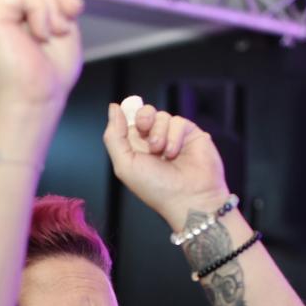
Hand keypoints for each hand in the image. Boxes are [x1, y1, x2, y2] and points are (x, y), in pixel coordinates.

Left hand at [102, 101, 229, 226]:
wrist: (188, 198)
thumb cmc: (156, 189)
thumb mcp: (125, 165)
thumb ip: (114, 136)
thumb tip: (114, 108)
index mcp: (136, 149)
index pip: (128, 121)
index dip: (127, 116)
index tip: (131, 123)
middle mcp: (154, 141)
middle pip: (145, 112)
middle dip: (143, 118)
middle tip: (145, 131)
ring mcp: (173, 137)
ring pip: (162, 115)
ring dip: (159, 133)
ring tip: (163, 153)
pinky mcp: (191, 134)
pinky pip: (178, 121)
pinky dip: (174, 136)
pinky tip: (175, 153)